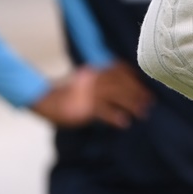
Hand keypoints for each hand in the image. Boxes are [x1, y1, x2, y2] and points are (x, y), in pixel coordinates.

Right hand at [31, 61, 152, 128]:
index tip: (145, 86)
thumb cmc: (65, 90)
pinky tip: (124, 122)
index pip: (120, 70)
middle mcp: (95, 79)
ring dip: (133, 104)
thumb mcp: (84, 79)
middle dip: (138, 92)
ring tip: (143, 112)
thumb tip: (121, 86)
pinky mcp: (85, 107)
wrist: (42, 97)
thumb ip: (100, 79)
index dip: (134, 78)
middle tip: (150, 101)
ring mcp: (90, 92)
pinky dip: (116, 117)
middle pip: (123, 84)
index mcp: (96, 70)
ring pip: (118, 97)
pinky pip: (105, 112)